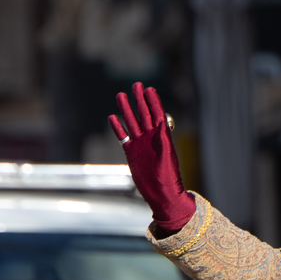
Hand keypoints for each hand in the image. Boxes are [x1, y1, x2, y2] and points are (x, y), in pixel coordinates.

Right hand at [107, 83, 194, 232]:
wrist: (161, 194)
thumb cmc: (168, 177)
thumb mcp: (167, 157)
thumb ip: (162, 139)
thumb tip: (160, 122)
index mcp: (162, 136)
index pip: (157, 114)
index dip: (153, 101)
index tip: (149, 88)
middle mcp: (150, 138)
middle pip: (144, 114)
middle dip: (140, 100)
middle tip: (136, 85)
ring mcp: (140, 145)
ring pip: (132, 123)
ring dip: (127, 110)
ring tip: (121, 95)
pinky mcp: (131, 153)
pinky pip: (123, 137)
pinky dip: (118, 128)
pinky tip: (112, 117)